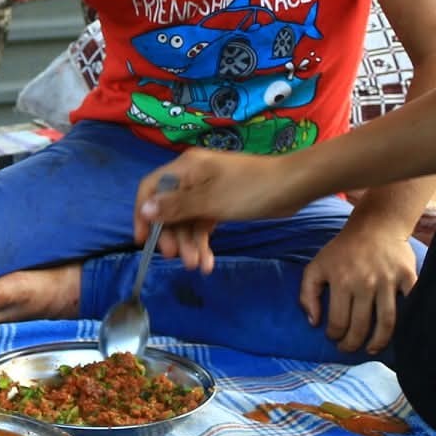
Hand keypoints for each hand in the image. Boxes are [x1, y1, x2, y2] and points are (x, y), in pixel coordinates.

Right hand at [135, 150, 303, 271]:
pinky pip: (203, 223)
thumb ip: (177, 207)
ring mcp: (207, 191)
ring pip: (187, 220)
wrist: (292, 186)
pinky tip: (208, 261)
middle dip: (173, 236)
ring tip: (199, 266)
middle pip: (169, 209)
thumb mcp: (211, 200)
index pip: (151, 188)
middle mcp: (192, 177)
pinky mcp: (220, 203)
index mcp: (186, 168)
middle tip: (180, 260)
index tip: (143, 241)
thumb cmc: (251, 189)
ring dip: (190, 243)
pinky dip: (204, 241)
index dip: (143, 214)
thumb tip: (146, 209)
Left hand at [299, 218, 414, 354]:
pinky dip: (407, 322)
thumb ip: (307, 294)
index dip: (335, 336)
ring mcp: (388, 281)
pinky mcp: (408, 277)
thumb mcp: (316, 266)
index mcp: (342, 281)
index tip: (334, 338)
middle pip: (361, 327)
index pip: (338, 322)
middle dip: (353, 344)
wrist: (375, 225)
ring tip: (372, 349)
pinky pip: (410, 305)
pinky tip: (399, 333)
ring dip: (379, 342)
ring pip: (387, 323)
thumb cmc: (343, 249)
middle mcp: (365, 283)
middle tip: (350, 349)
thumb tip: (313, 322)